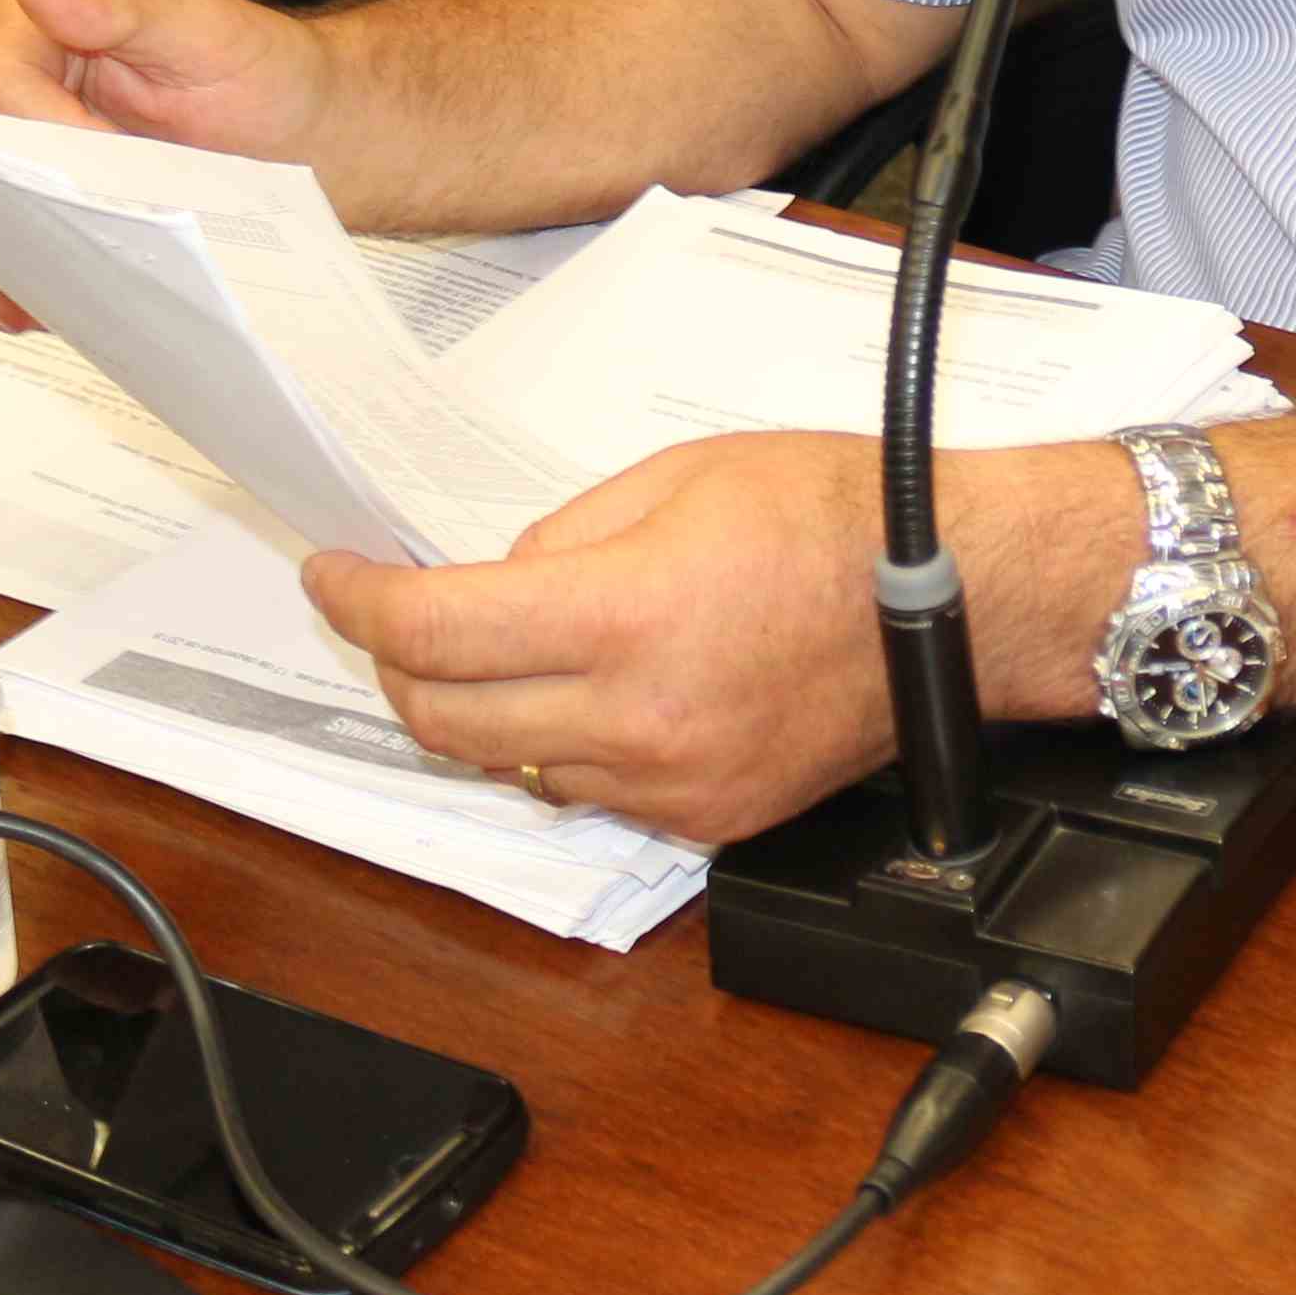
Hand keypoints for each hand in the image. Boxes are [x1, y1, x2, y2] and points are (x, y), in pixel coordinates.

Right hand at [0, 0, 329, 331]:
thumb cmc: (255, 69)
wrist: (294, 128)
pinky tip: (24, 309)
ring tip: (21, 307)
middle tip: (32, 264)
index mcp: (35, 18)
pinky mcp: (11, 188)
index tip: (104, 184)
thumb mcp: (207, 30)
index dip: (37, 143)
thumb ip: (123, 6)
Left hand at [304, 432, 896, 845]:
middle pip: (446, 719)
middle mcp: (642, 719)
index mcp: (628, 614)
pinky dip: (563, 746)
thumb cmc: (839, 516)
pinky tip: (595, 692)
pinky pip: (591, 794)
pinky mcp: (709, 821)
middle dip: (396, 663)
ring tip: (504, 649)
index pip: (437, 632)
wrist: (961, 596)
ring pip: (510, 766)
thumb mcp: (681, 473)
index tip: (334, 576)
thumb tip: (496, 583)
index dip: (359, 603)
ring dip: (479, 709)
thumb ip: (565, 534)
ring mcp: (675, 784)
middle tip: (393, 616)